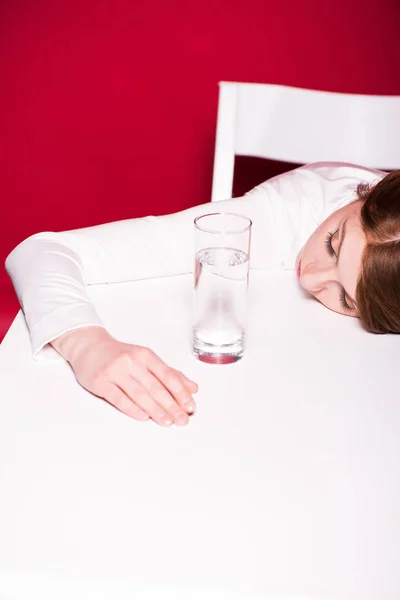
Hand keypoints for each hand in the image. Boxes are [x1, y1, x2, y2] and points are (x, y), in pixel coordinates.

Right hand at [51, 327, 197, 425]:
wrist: (89, 347)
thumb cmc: (121, 355)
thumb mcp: (146, 359)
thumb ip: (169, 373)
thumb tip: (192, 388)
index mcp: (145, 355)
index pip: (167, 375)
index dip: (180, 392)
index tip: (190, 406)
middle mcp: (131, 361)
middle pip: (155, 387)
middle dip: (171, 405)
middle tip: (182, 419)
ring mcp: (115, 371)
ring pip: (139, 394)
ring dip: (155, 410)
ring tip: (167, 421)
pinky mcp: (100, 382)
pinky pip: (119, 398)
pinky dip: (132, 409)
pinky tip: (143, 417)